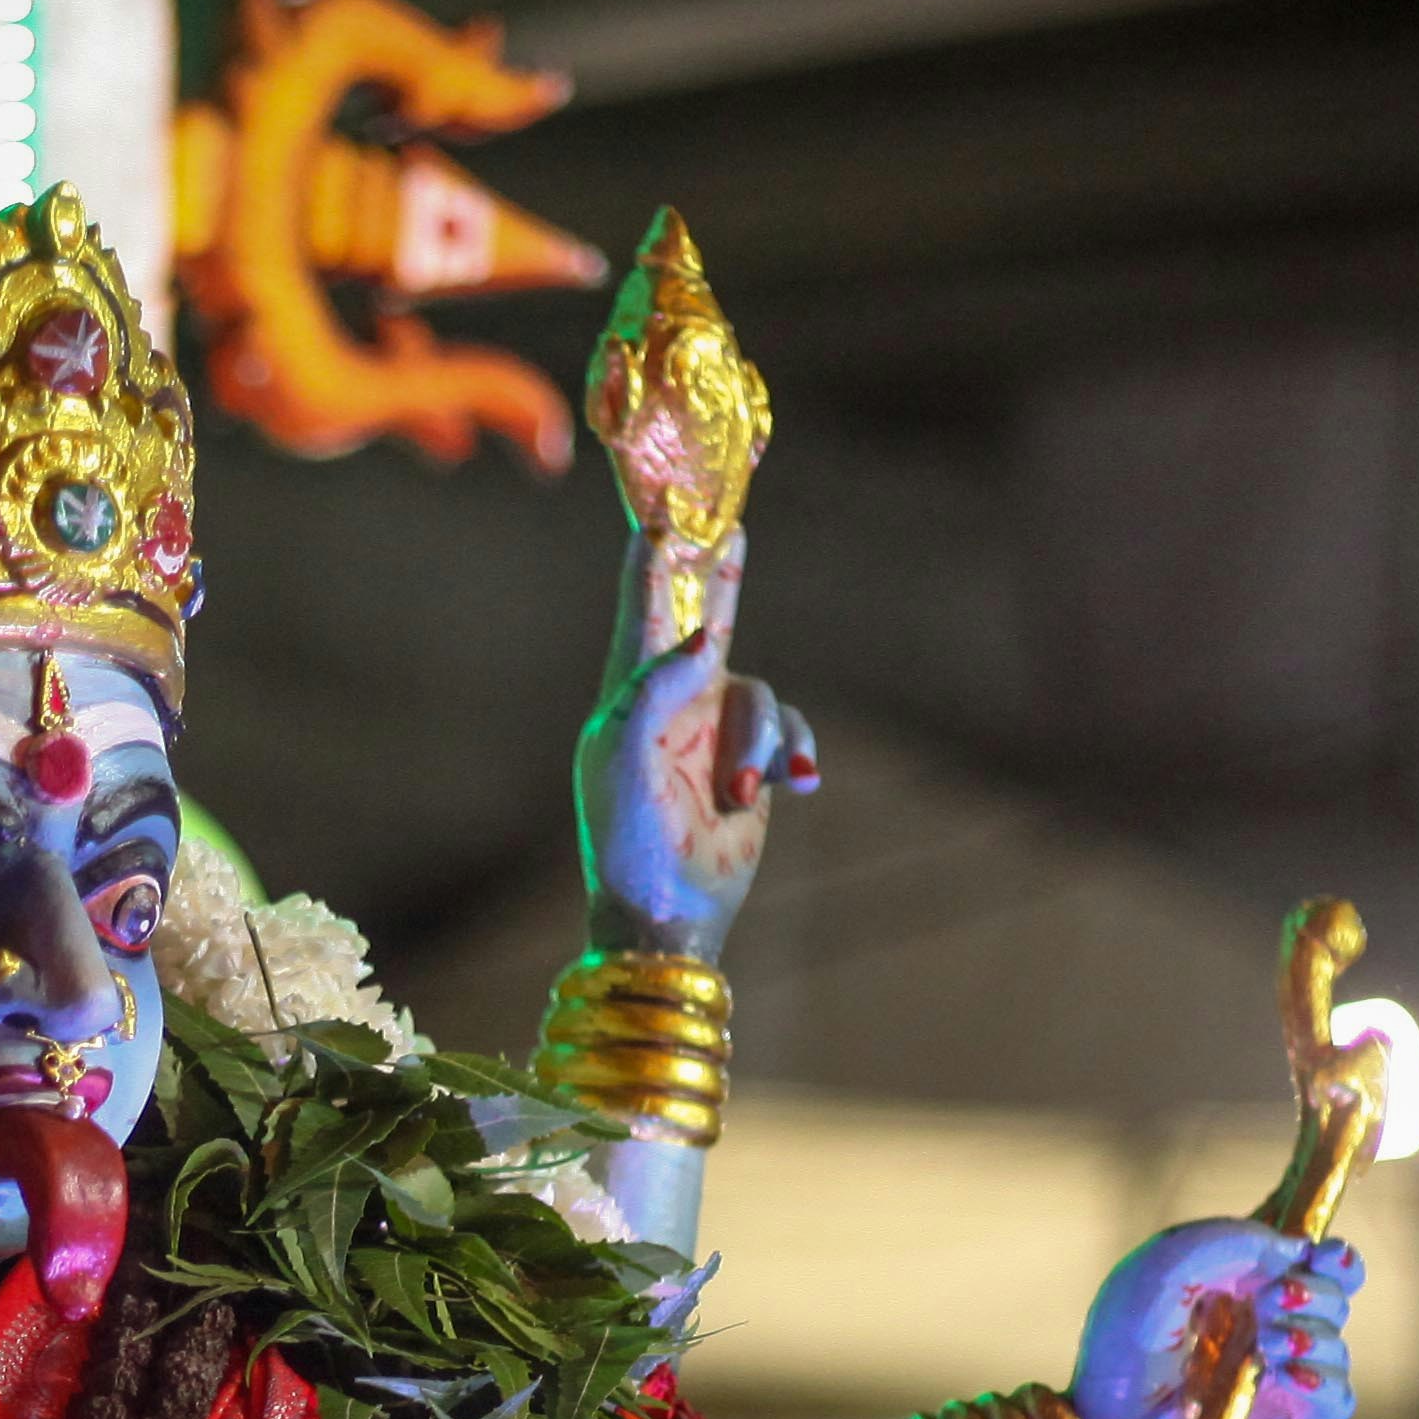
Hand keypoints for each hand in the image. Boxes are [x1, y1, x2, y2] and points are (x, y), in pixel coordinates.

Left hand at [572, 527, 817, 954]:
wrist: (667, 909)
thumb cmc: (628, 835)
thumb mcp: (623, 753)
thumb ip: (657, 685)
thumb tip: (703, 636)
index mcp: (629, 690)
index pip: (644, 605)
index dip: (653, 555)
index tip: (661, 508)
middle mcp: (674, 700)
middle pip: (705, 617)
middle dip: (720, 576)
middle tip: (730, 526)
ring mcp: (715, 730)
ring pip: (761, 695)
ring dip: (759, 743)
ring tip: (743, 793)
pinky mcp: (753, 761)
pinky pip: (790, 731)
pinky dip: (793, 753)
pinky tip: (794, 785)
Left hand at [1069, 1222, 1359, 1418]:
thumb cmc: (1121, 1348)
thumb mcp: (1160, 1270)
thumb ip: (1225, 1241)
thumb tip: (1293, 1251)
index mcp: (1241, 1283)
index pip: (1313, 1259)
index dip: (1331, 1255)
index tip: (1318, 1256)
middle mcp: (1265, 1325)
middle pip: (1335, 1296)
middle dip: (1314, 1293)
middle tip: (1270, 1303)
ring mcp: (1278, 1374)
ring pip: (1337, 1344)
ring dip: (1313, 1335)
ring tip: (1269, 1343)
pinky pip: (1339, 1398)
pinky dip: (1325, 1381)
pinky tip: (1290, 1376)